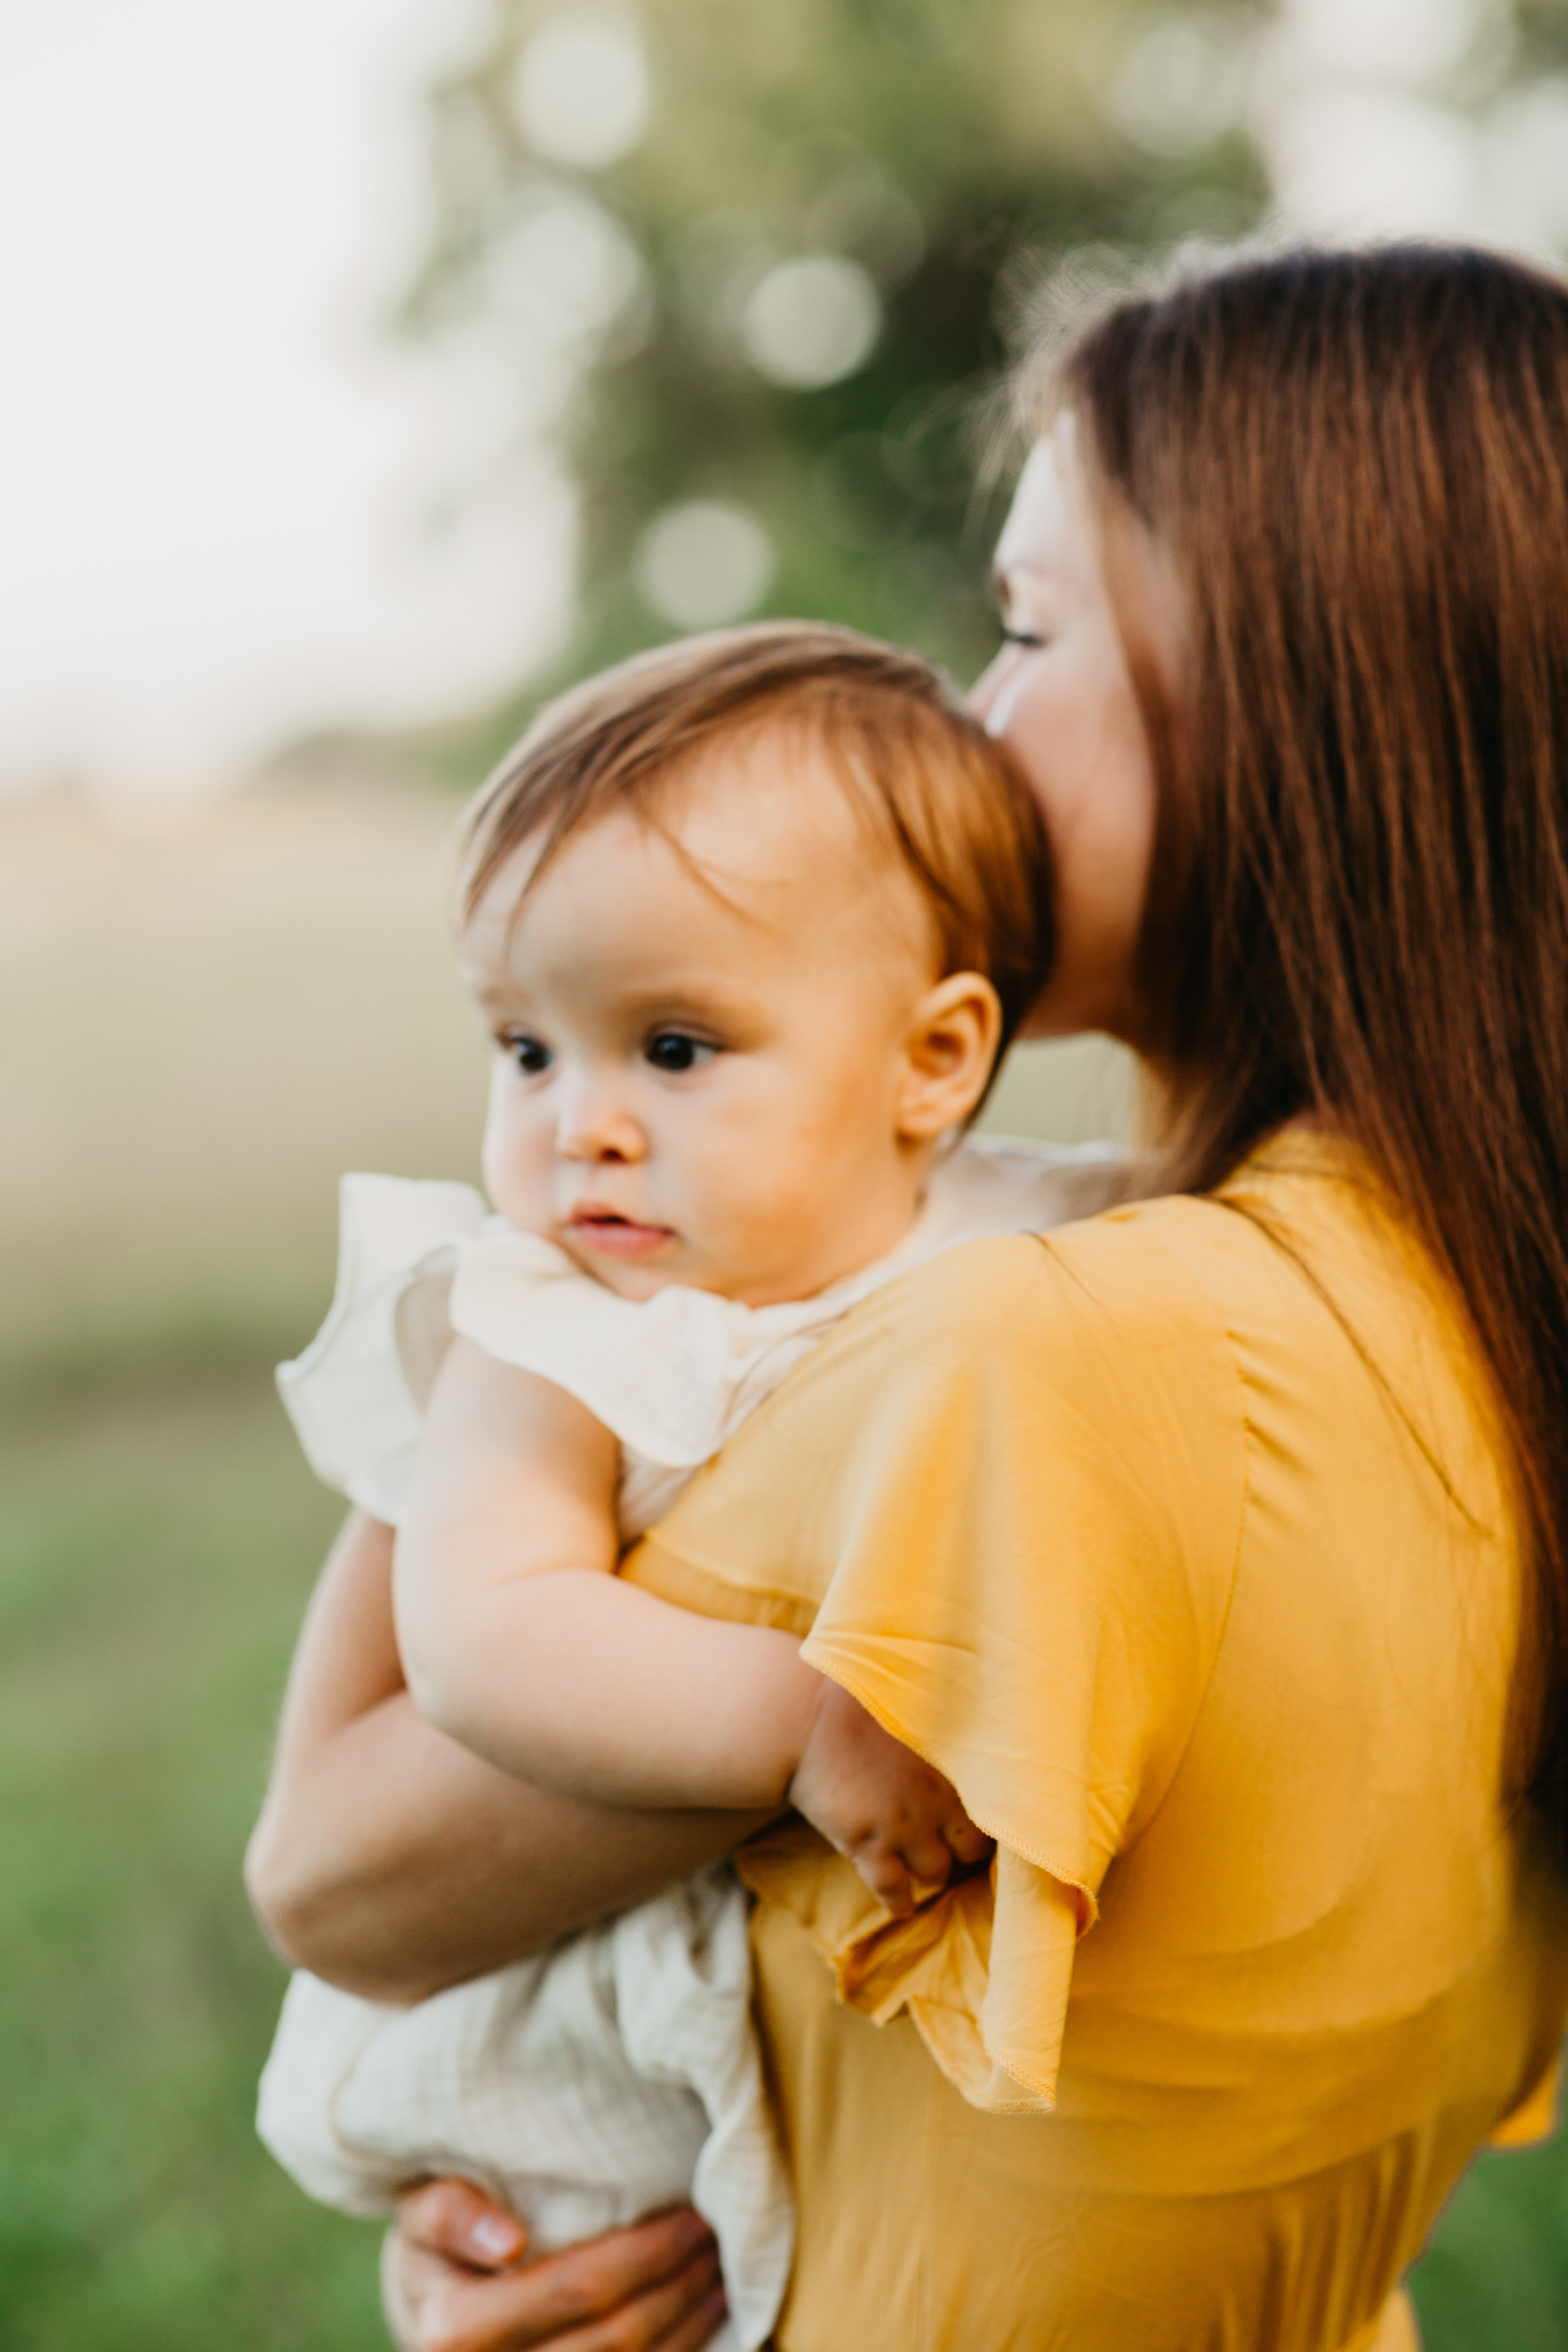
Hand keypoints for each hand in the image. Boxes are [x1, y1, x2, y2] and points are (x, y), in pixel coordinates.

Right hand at [383, 2178, 726, 2351]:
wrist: (430, 2319)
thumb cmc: (438, 2251)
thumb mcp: (422, 2214)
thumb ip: (452, 2213)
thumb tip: (510, 2240)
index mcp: (452, 2330)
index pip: (572, 2291)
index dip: (643, 2256)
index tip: (692, 2214)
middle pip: (612, 2339)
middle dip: (676, 2285)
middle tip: (715, 2234)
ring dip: (687, 2322)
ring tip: (718, 2268)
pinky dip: (677, 2351)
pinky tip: (703, 2313)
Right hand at [787, 1676, 991, 1916]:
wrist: (805, 1714)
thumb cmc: (859, 1698)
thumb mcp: (917, 1705)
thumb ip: (945, 1727)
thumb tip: (973, 1715)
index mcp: (953, 1762)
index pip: (995, 1806)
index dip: (990, 1817)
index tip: (982, 1820)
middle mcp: (936, 1800)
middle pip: (972, 1848)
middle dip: (964, 1851)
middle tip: (956, 1850)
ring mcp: (903, 1827)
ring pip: (936, 1872)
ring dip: (933, 1873)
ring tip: (928, 1873)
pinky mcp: (867, 1845)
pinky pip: (894, 1890)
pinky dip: (899, 1901)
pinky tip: (901, 1906)